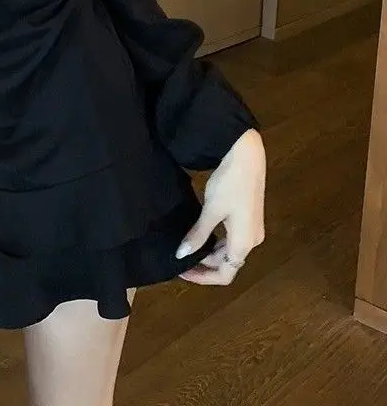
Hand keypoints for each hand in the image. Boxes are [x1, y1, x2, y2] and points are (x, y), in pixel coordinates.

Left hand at [176, 128, 265, 284]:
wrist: (246, 155)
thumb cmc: (229, 184)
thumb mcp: (211, 211)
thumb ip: (198, 235)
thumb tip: (181, 255)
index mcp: (244, 243)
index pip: (225, 274)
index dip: (203, 277)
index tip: (182, 271)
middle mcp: (252, 240)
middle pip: (228, 263)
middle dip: (204, 265)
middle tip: (180, 258)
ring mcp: (252, 228)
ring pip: (229, 251)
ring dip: (210, 253)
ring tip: (187, 248)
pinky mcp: (249, 217)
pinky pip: (232, 238)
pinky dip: (216, 241)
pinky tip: (201, 234)